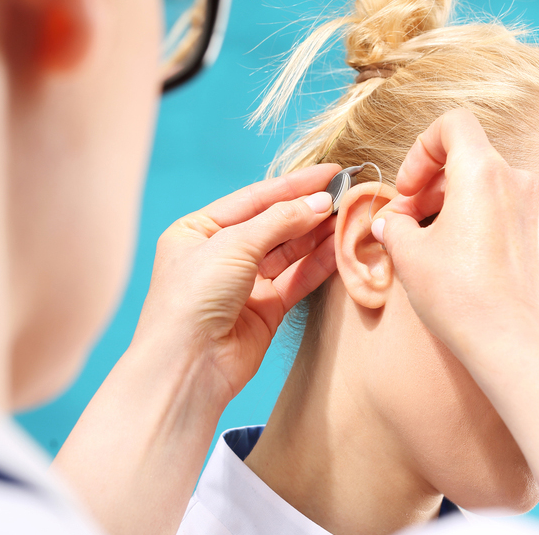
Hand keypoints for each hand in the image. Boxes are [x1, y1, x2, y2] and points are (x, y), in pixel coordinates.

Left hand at [131, 163, 340, 406]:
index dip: (293, 185)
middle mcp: (221, 255)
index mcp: (198, 231)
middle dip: (309, 209)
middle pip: (274, 223)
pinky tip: (341, 247)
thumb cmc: (192, 299)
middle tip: (348, 194)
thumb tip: (320, 202)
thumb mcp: (233, 246)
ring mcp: (245, 283)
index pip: (254, 199)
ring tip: (350, 216)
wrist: (188, 366)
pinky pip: (297, 278)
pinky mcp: (266, 309)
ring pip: (289, 251)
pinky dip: (319, 263)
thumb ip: (280, 221)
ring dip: (319, 234)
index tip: (331, 172)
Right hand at [372, 109, 538, 358]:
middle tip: (410, 225)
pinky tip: (472, 268)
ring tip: (438, 248)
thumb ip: (394, 225)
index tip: (410, 189)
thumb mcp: (409, 255)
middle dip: (435, 188)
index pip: (454, 124)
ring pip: (494, 193)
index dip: (422, 150)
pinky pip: (515, 221)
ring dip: (462, 210)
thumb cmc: (458, 295)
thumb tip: (391, 222)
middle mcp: (520, 183)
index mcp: (483, 173)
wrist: (511, 344)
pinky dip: (490, 231)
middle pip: (472, 162)